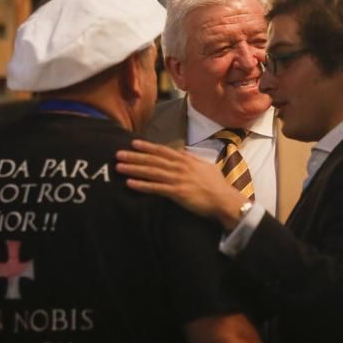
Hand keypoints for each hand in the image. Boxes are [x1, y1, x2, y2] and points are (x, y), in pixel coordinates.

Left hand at [116, 140, 247, 230]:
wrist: (224, 199)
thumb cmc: (217, 184)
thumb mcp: (206, 166)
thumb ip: (193, 159)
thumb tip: (184, 154)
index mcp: (186, 159)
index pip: (162, 150)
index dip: (147, 147)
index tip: (133, 143)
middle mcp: (179, 166)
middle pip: (152, 159)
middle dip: (134, 156)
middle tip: (118, 154)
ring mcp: (177, 179)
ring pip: (151, 172)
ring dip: (133, 169)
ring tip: (119, 167)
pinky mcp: (176, 192)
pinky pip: (155, 188)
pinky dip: (142, 185)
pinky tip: (130, 183)